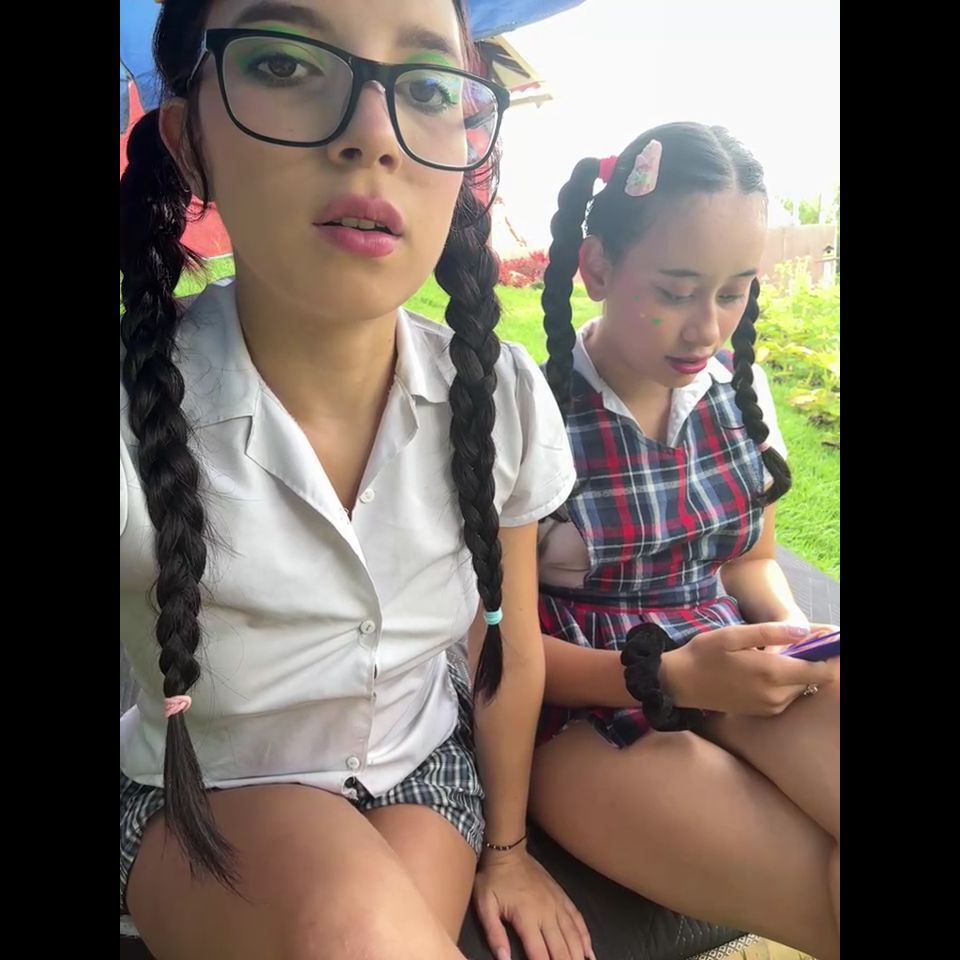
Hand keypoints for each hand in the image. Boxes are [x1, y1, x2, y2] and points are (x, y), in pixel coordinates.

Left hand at [474, 845, 593, 959]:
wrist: (509, 851)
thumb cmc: (493, 880)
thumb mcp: (485, 906)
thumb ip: (494, 934)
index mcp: (526, 917)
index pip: (539, 953)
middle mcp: (546, 912)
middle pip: (561, 948)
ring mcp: (557, 904)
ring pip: (574, 936)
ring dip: (579, 956)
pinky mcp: (563, 897)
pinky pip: (578, 920)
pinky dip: (586, 938)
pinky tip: (590, 952)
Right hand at [661, 621, 834, 716]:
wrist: (680, 684)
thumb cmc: (705, 654)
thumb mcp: (733, 635)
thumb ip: (770, 632)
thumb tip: (804, 631)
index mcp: (771, 673)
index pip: (820, 670)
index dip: (829, 655)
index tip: (826, 641)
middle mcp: (776, 695)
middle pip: (813, 679)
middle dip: (812, 660)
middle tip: (797, 641)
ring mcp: (771, 706)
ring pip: (801, 688)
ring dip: (799, 672)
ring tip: (777, 652)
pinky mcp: (764, 712)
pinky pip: (788, 696)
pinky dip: (787, 682)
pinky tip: (768, 668)